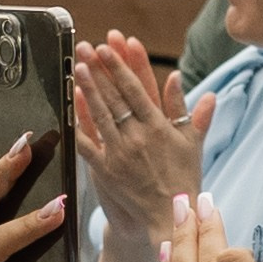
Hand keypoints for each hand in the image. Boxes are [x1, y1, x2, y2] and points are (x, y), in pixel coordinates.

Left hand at [74, 34, 213, 240]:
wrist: (171, 214)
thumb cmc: (184, 177)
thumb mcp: (191, 140)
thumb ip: (184, 107)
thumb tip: (177, 76)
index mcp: (159, 127)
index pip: (136, 89)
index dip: (121, 66)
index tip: (109, 47)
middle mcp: (138, 137)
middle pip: (115, 97)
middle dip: (100, 70)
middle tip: (87, 47)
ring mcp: (120, 153)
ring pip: (100, 115)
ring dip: (88, 89)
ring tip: (79, 66)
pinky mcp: (107, 170)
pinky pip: (89, 144)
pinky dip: (79, 124)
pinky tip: (71, 105)